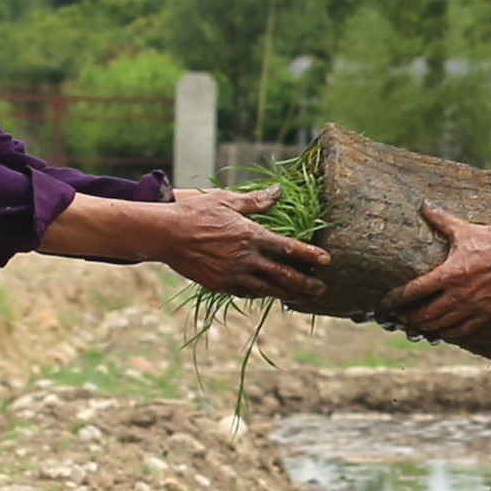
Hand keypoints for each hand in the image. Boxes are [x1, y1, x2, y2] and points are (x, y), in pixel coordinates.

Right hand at [155, 191, 328, 300]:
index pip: (288, 247)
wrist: (165, 234)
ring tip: (303, 299)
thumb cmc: (195, 212)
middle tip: (321, 289)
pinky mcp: (219, 284)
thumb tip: (278, 192)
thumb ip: (255, 201)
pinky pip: (246, 292)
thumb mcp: (226, 200)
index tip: (326, 260)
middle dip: (305, 283)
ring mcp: (232, 274)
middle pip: (283, 275)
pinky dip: (260, 294)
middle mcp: (245, 258)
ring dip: (287, 294)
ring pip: (267, 289)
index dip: (309, 254)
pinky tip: (270, 295)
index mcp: (250, 235)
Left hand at [385, 207, 490, 339]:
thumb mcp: (464, 230)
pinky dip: (448, 332)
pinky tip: (441, 331)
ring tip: (417, 325)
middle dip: (410, 317)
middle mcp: (458, 293)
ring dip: (426, 326)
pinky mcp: (486, 313)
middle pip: (425, 313)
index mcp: (449, 273)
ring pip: (441, 324)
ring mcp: (472, 305)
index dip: (397, 299)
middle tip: (402, 316)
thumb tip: (423, 205)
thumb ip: (441, 220)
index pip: (415, 290)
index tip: (386, 303)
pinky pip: (462, 329)